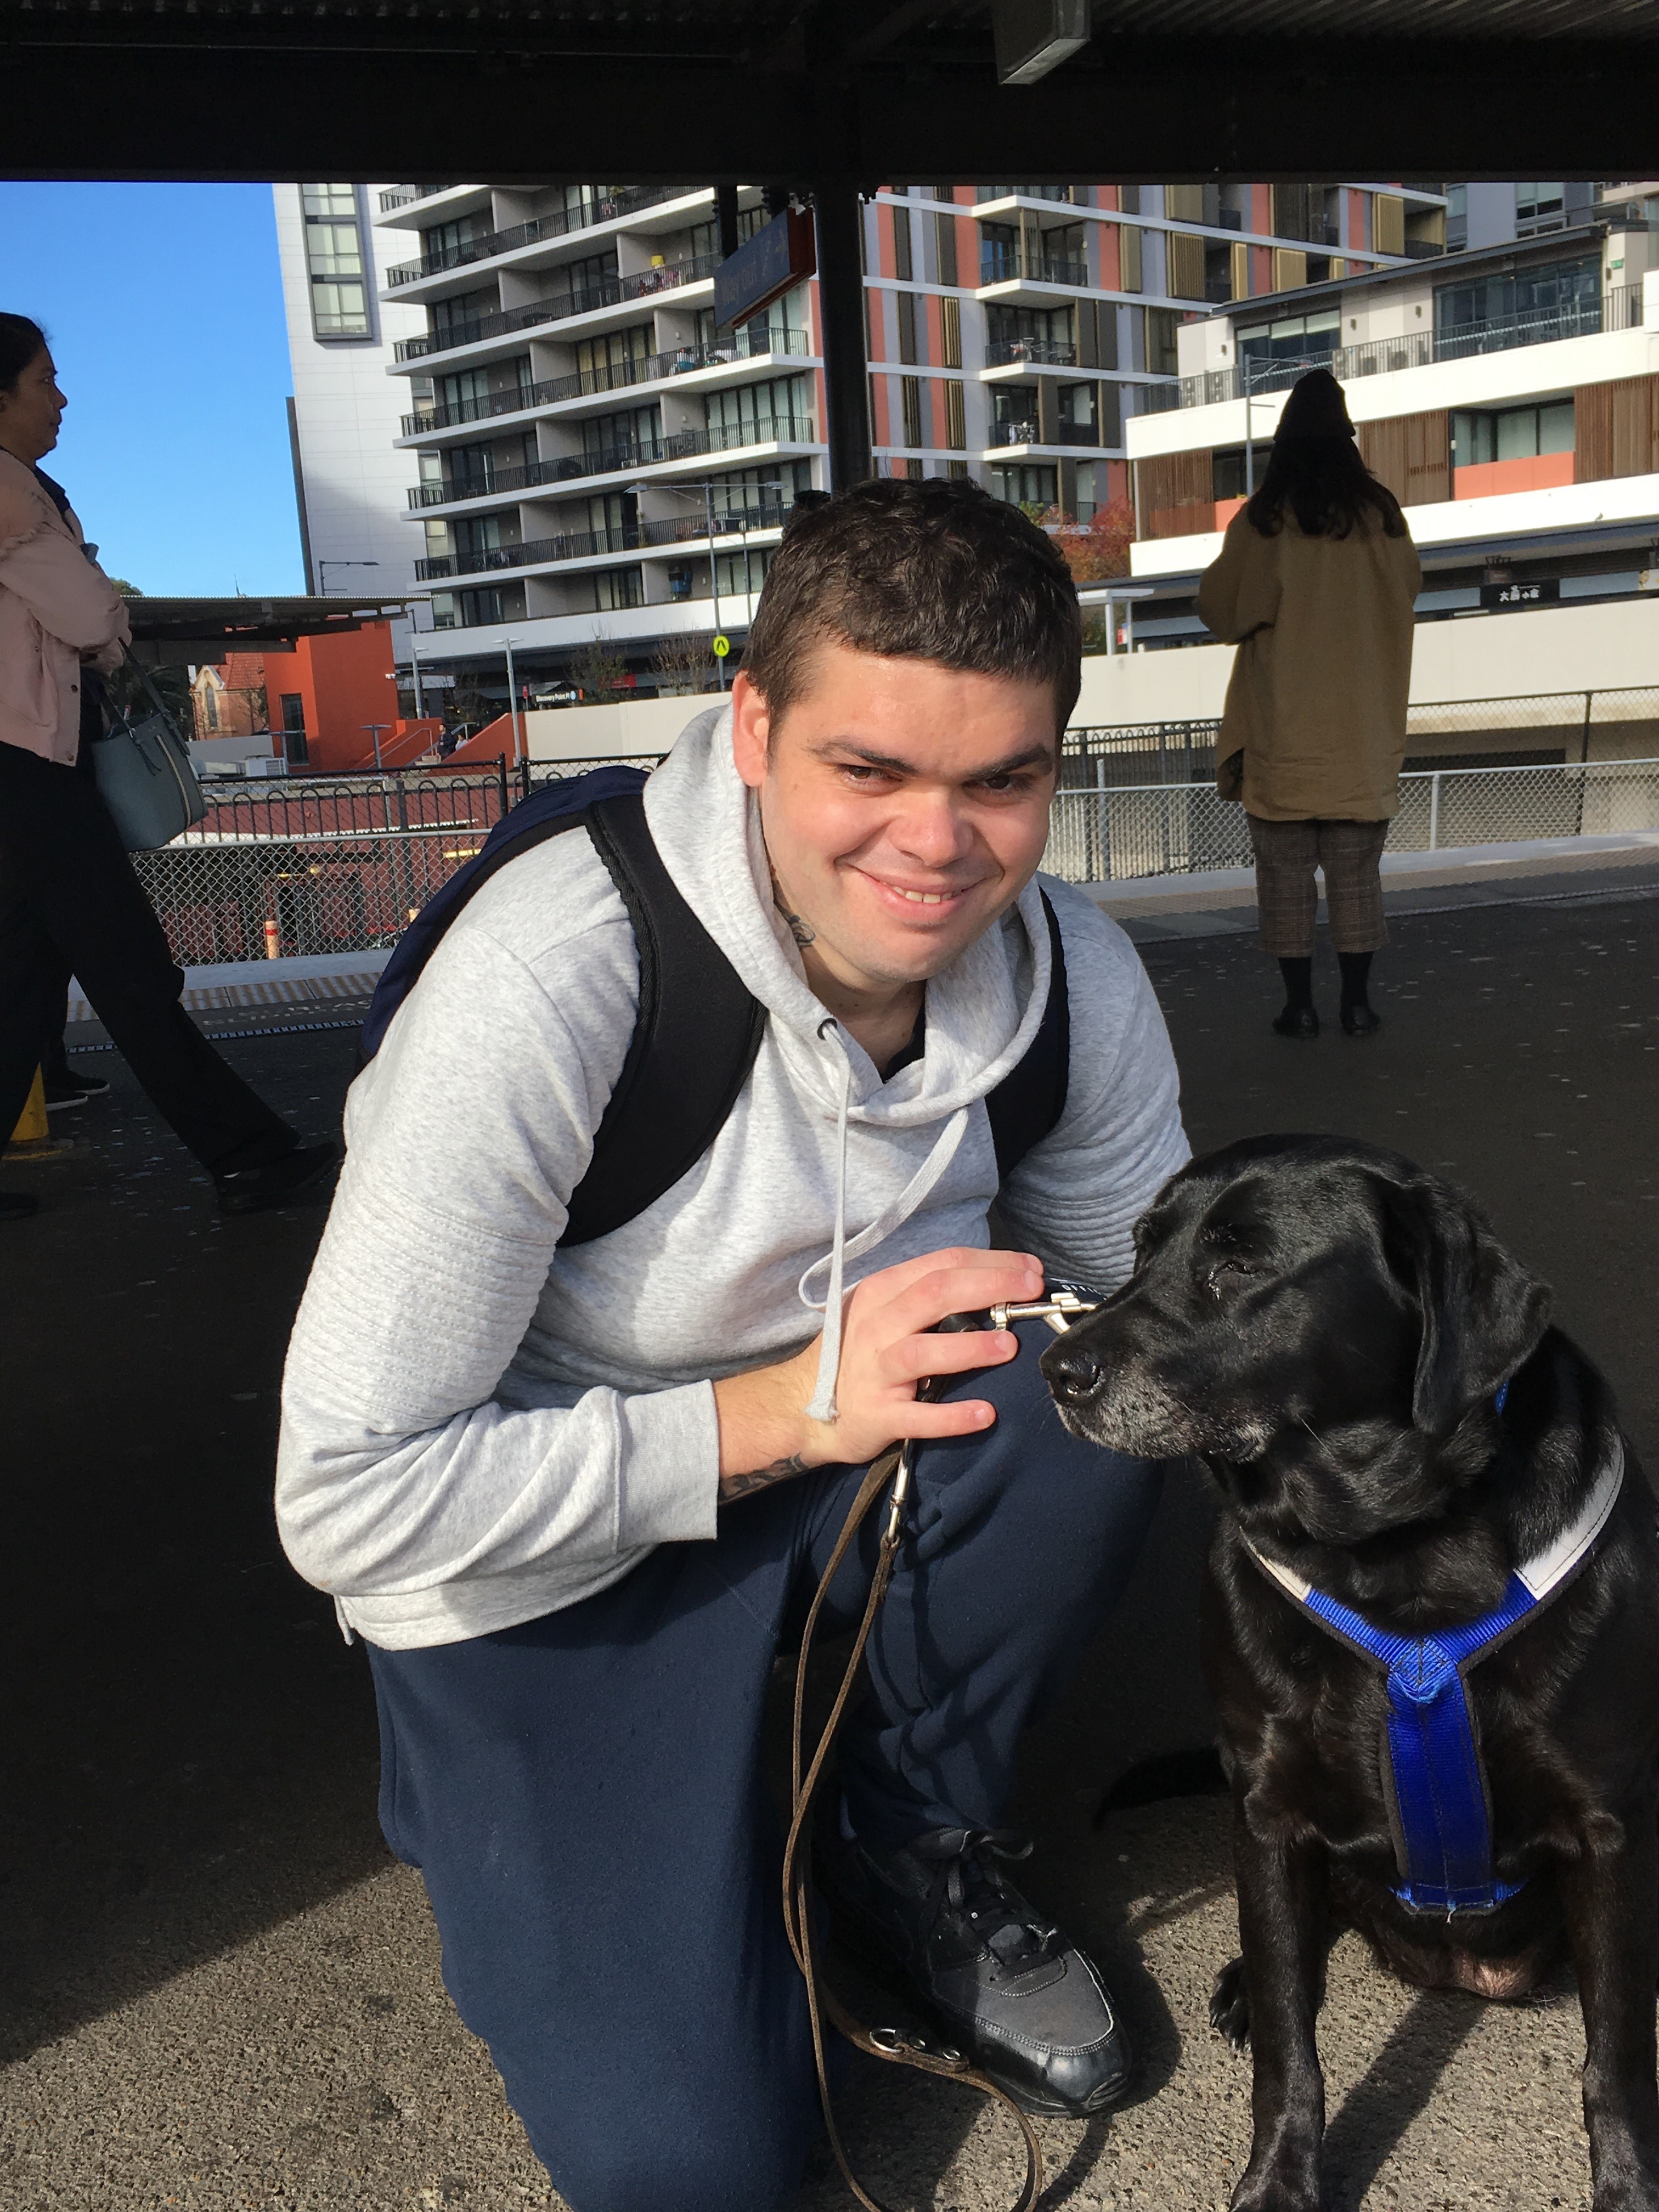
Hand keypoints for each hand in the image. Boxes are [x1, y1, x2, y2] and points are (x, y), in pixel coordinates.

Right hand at [713, 1247, 1044, 1499]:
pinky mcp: (877, 1414)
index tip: (1031, 1270)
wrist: (804, 1406)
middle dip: (989, 1287)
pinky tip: (984, 1414)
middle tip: (1032, 1291)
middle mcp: (876, 1325)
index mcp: (883, 1292)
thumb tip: (1001, 1283)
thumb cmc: (861, 1354)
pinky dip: (951, 1416)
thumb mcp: (887, 1311)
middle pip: (935, 1294)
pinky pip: (916, 1417)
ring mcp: (874, 1371)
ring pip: (922, 1351)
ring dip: (969, 1347)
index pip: (942, 1265)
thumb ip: (932, 1295)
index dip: (991, 1263)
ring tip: (1009, 1346)